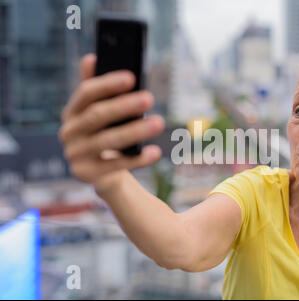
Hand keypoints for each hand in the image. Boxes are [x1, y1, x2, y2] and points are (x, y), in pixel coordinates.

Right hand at [58, 54, 164, 190]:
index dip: (107, 84)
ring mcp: (76, 154)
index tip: (131, 77)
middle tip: (150, 97)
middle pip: (97, 116)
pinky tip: (155, 152)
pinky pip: (115, 166)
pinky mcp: (86, 174)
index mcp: (72, 111)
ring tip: (159, 123)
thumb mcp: (100, 112)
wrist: (102, 171)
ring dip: (135, 131)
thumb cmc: (105, 133)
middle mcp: (69, 132)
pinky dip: (137, 159)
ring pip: (107, 141)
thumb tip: (91, 57)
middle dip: (124, 106)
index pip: (86, 93)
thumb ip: (98, 89)